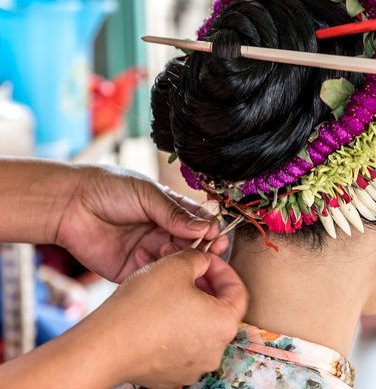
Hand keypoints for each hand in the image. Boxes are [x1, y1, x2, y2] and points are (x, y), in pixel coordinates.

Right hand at [0, 248, 247, 388]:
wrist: (105, 344)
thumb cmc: (144, 304)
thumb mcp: (176, 265)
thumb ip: (199, 257)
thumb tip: (204, 260)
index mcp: (224, 324)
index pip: (238, 289)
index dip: (222, 267)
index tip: (206, 258)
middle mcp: (214, 349)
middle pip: (218, 307)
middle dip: (202, 282)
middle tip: (185, 268)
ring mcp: (193, 365)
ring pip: (198, 322)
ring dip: (187, 299)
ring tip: (167, 284)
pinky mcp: (172, 373)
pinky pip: (181, 339)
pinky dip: (174, 321)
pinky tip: (156, 307)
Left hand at [56, 165, 228, 281]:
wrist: (71, 203)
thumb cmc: (109, 188)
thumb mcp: (146, 193)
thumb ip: (174, 212)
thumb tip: (204, 227)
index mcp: (168, 210)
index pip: (197, 221)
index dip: (208, 228)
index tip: (216, 234)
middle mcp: (162, 232)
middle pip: (190, 244)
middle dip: (200, 248)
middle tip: (207, 250)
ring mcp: (148, 251)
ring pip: (174, 261)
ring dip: (178, 258)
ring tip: (169, 249)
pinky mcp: (132, 269)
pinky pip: (152, 275)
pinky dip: (156, 270)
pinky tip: (150, 258)